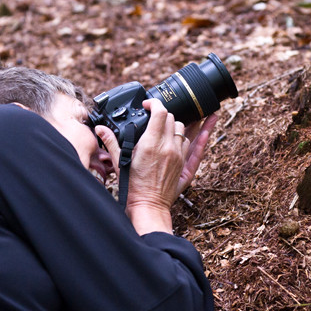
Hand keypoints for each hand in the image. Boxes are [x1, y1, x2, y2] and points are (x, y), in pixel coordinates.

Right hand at [95, 99, 216, 234]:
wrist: (147, 206)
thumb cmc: (132, 186)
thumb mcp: (119, 162)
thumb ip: (111, 142)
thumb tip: (100, 129)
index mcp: (151, 144)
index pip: (160, 113)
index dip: (154, 104)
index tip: (148, 105)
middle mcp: (168, 147)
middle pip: (172, 119)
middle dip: (163, 115)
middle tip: (154, 119)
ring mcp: (179, 156)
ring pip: (183, 130)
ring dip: (176, 126)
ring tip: (170, 124)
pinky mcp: (186, 166)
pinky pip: (198, 146)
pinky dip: (203, 134)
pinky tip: (210, 122)